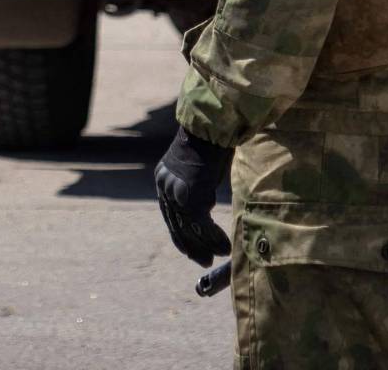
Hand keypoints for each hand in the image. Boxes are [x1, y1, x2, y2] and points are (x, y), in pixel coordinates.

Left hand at [153, 125, 233, 265]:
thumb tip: (206, 201)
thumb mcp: (196, 167)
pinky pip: (202, 226)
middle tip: (202, 261)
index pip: (168, 214)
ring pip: (190, 228)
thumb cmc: (209, 141)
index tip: (188, 249)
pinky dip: (214, 238)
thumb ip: (195, 185)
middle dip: (190, 245)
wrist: (209, 126)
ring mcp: (176, 193)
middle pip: (176, 224)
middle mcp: (165, 187)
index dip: (179, 233)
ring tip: (217, 256)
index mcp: (163, 178)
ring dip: (205, 245)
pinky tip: (224, 247)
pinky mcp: (190, 197)